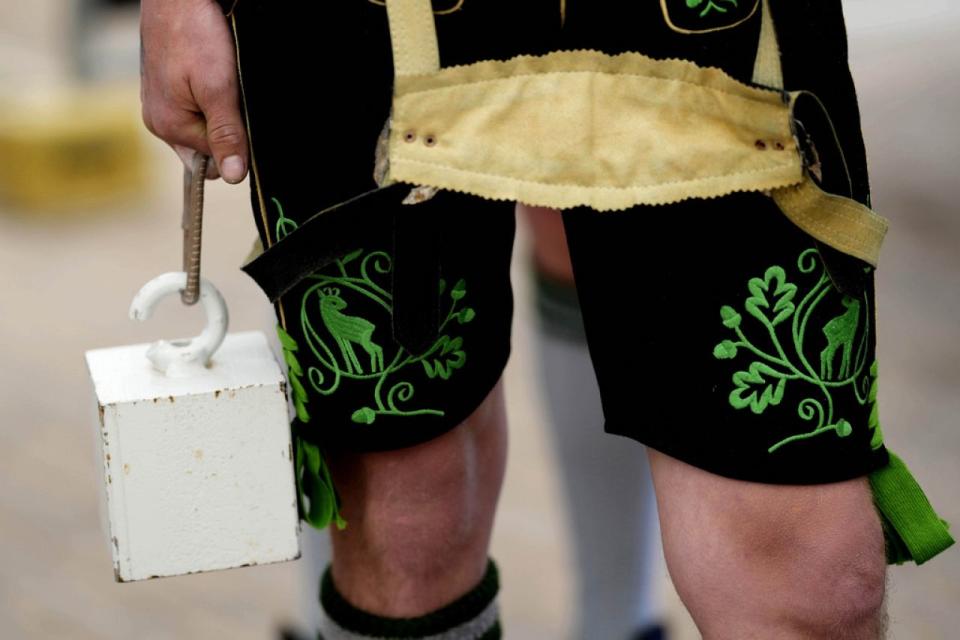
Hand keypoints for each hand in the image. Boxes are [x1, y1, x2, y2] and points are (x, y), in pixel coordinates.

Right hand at [140, 0, 247, 182]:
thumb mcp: (218, 89)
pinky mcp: (167, 88)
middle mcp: (159, 121)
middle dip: (225, 131)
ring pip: (204, 127)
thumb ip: (227, 134)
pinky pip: (196, 108)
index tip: (241, 118)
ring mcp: (161, 104)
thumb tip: (233, 177)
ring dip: (220, 113)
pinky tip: (215, 75)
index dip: (234, 145)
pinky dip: (211, 98)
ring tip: (222, 81)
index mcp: (168, 127)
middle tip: (233, 98)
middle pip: (206, 148)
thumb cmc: (193, 35)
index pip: (213, 162)